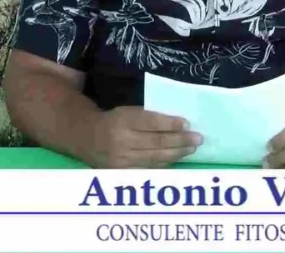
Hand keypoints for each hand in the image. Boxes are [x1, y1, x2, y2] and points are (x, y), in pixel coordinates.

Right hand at [86, 106, 202, 167]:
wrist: (86, 138)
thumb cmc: (114, 120)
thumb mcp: (128, 111)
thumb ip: (148, 116)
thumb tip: (178, 123)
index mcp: (123, 120)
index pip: (150, 122)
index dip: (170, 124)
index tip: (187, 123)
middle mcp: (121, 141)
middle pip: (156, 142)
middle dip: (180, 141)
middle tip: (198, 138)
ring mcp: (121, 160)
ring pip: (155, 158)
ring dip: (177, 154)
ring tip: (192, 149)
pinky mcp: (122, 173)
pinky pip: (149, 169)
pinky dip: (165, 164)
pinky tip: (177, 159)